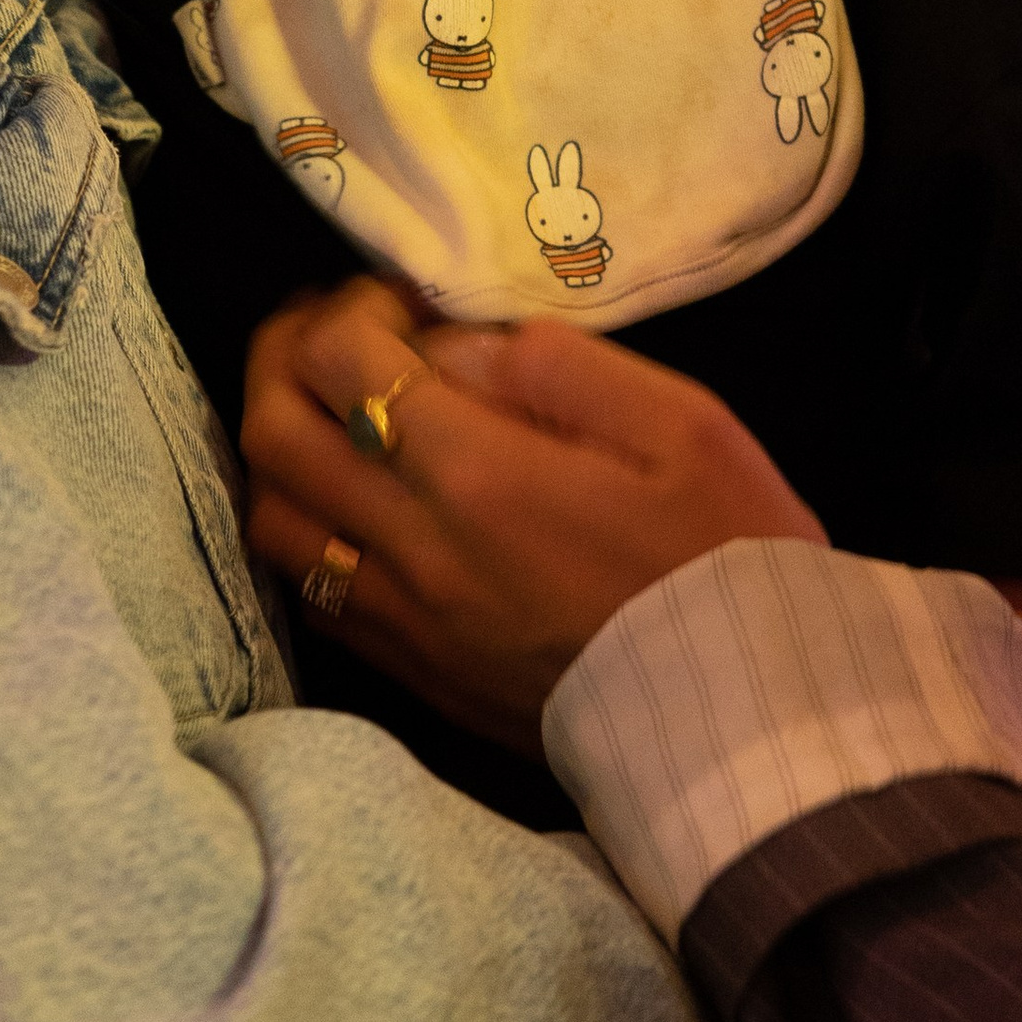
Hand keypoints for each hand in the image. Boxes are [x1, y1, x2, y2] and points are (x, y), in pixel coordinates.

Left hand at [240, 278, 827, 743]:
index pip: (340, 363)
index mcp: (479, 474)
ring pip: (272, 520)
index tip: (395, 301)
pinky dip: (306, 529)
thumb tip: (455, 345)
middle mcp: (416, 548)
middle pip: (272, 435)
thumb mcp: (681, 425)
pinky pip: (310, 592)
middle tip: (332, 334)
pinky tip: (351, 503)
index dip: (346, 309)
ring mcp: (404, 620)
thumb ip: (557, 365)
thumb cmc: (727, 556)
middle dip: (281, 360)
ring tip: (330, 415)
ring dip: (278, 449)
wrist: (750, 721)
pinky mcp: (413, 673)